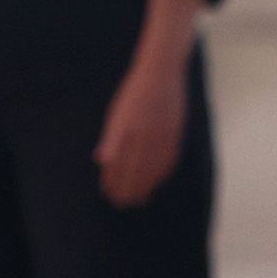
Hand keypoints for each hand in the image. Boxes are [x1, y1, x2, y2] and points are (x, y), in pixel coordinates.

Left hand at [95, 48, 192, 209]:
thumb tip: (101, 160)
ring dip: (145, 186)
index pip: (118, 164)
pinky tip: (157, 181)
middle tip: (122, 204)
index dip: (113, 181)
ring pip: (152, 169)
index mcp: (126, 131)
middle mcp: (143, 136)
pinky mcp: (175, 134)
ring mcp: (161, 136)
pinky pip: (169, 160)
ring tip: (139, 199)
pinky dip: (162, 174)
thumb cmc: (134, 93)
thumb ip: (111, 138)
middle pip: (135, 171)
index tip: (109, 194)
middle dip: (128, 189)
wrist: (161, 73)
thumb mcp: (116, 113)